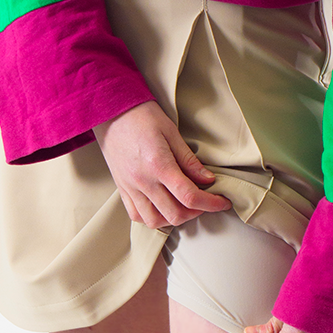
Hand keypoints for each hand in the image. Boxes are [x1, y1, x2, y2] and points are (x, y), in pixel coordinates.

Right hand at [93, 101, 231, 229]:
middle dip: (196, 212)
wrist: (110, 111)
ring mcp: (130, 188)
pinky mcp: (122, 189)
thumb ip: (189, 160)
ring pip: (155, 221)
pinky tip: (162, 206)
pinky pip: (137, 215)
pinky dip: (153, 217)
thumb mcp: (171, 132)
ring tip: (184, 205)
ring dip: (174, 218)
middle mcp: (143, 181)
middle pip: (175, 214)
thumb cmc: (141, 116)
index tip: (222, 202)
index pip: (189, 196)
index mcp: (159, 165)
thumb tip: (208, 179)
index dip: (211, 203)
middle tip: (205, 201)